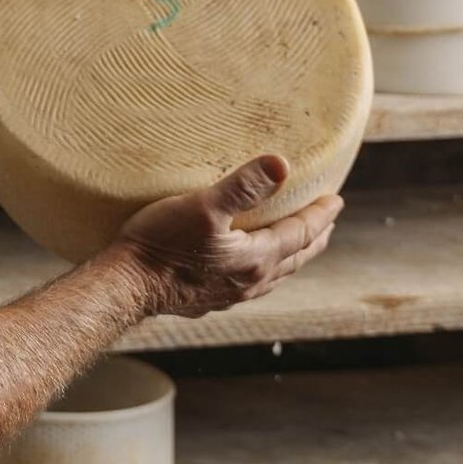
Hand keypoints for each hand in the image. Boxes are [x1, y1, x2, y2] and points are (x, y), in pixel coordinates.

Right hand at [110, 156, 343, 318]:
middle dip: (314, 237)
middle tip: (327, 222)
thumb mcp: (203, 206)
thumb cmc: (161, 244)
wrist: (125, 286)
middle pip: (295, 257)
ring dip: (292, 256)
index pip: (300, 234)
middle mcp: (249, 281)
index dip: (320, 215)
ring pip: (276, 274)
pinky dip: (267, 270)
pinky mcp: (208, 298)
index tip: (337, 200)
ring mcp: (229, 294)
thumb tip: (282, 165)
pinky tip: (251, 268)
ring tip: (298, 245)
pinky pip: (252, 283)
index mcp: (256, 258)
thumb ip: (243, 186)